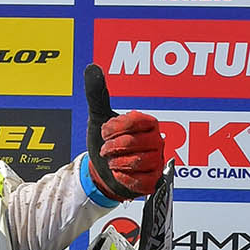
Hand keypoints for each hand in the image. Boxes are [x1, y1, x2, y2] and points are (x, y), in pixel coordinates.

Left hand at [84, 64, 164, 200]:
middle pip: (135, 143)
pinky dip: (123, 179)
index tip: (105, 131)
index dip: (116, 128)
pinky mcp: (153, 182)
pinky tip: (119, 174)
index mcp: (148, 124)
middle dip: (113, 147)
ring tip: (112, 162)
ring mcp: (157, 163)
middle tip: (106, 149)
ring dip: (116, 163)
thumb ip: (97, 93)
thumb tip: (92, 67)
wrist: (101, 172)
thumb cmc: (105, 142)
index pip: (138, 121)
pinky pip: (140, 182)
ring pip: (138, 162)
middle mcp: (157, 141)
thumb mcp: (98, 117)